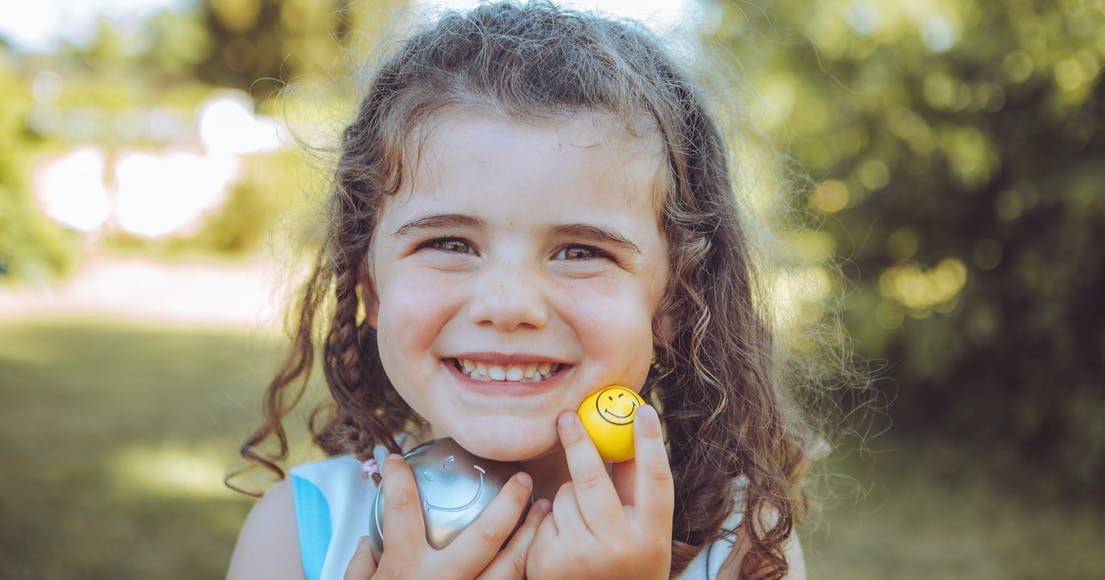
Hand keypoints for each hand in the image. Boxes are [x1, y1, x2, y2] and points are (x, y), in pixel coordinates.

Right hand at [343, 454, 549, 579]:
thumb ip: (360, 567)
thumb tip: (368, 539)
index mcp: (402, 571)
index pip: (400, 510)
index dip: (398, 479)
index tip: (397, 459)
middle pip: (484, 536)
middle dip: (508, 503)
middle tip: (522, 479)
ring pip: (511, 569)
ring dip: (532, 537)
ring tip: (544, 511)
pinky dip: (527, 576)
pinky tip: (539, 559)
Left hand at [526, 405, 673, 579]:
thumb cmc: (627, 567)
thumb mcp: (644, 535)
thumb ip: (636, 489)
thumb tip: (628, 433)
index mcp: (651, 538)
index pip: (656, 478)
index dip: (650, 440)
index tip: (641, 409)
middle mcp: (617, 548)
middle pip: (593, 478)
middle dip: (578, 441)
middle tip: (567, 417)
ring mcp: (579, 557)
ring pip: (564, 495)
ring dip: (568, 495)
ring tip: (582, 524)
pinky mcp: (546, 561)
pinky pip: (545, 515)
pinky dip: (551, 519)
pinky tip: (562, 541)